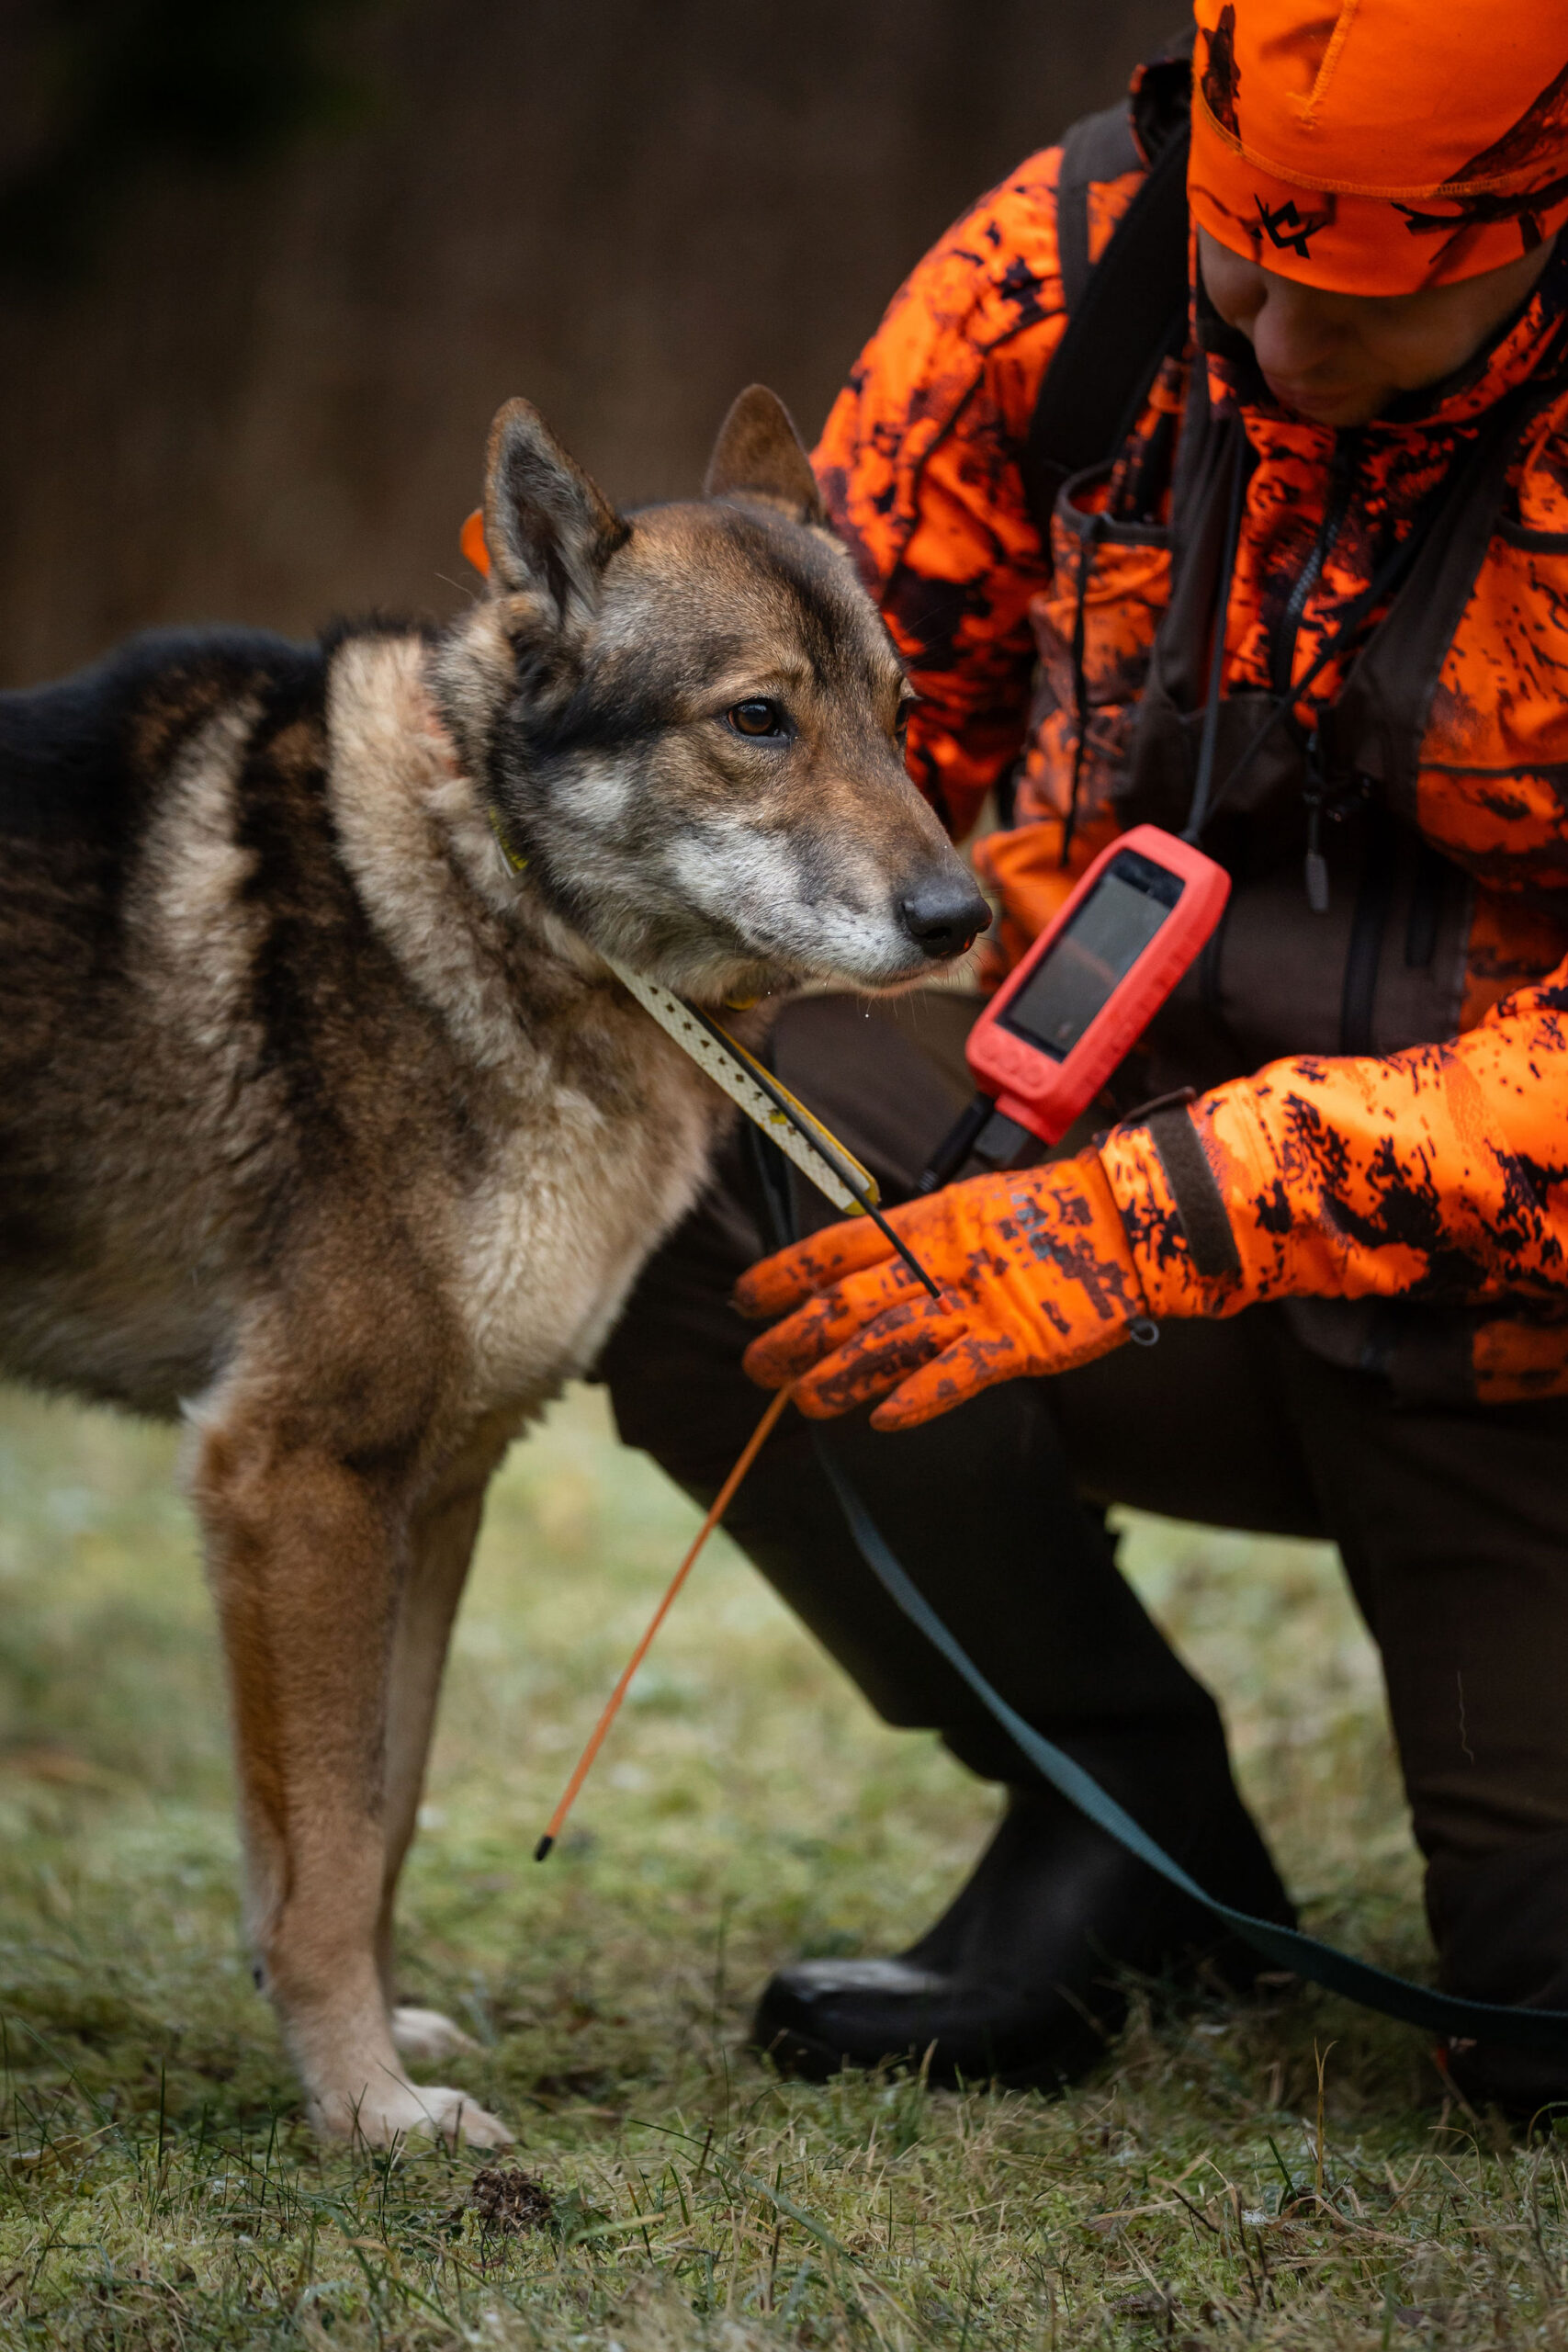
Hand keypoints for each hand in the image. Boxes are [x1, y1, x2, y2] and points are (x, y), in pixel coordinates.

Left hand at [734, 1151, 1151, 1428]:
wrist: (1128, 1221)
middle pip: (849, 1302)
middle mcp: (942, 1261)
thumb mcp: (973, 1210)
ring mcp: (979, 1302)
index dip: (784, 1273)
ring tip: (802, 1401)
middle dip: (795, 1335)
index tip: (743, 1298)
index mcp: (928, 1222)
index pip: (836, 1249)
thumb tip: (861, 1272)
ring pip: (889, 1342)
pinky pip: (959, 1374)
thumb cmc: (1052, 1217)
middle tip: (755, 1366)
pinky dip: (920, 1397)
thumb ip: (920, 1243)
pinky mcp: (1018, 1342)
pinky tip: (881, 1420)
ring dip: (839, 1374)